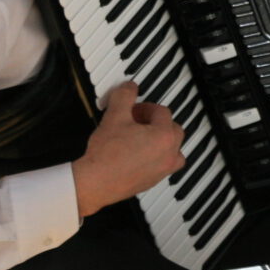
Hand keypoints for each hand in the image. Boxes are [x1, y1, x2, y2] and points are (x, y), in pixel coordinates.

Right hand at [71, 81, 185, 217]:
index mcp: (164, 136)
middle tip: (136, 122)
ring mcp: (164, 169)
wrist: (95, 182)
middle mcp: (170, 154)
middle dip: (156, 122)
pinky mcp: (154, 181)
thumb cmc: (106, 153)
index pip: (162, 112)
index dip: (145, 107)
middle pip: (172, 129)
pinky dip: (157, 157)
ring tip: (141, 137)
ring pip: (173, 149)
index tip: (133, 110)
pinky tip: (138, 154)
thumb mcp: (114, 117)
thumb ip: (124, 97)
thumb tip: (130, 87)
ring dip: (162, 140)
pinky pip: (164, 164)